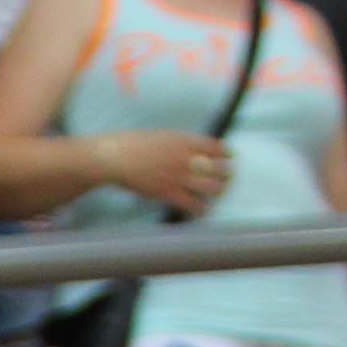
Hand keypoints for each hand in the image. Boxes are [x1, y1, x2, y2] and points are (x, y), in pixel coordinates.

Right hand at [108, 130, 231, 214]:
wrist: (117, 157)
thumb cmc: (136, 144)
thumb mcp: (164, 136)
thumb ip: (182, 144)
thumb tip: (194, 151)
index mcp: (186, 142)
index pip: (218, 148)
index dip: (227, 154)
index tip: (229, 158)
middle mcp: (186, 159)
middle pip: (219, 169)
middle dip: (227, 175)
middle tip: (227, 179)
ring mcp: (178, 177)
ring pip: (210, 188)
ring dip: (218, 192)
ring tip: (217, 194)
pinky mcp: (168, 193)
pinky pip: (192, 204)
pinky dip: (200, 209)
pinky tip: (201, 210)